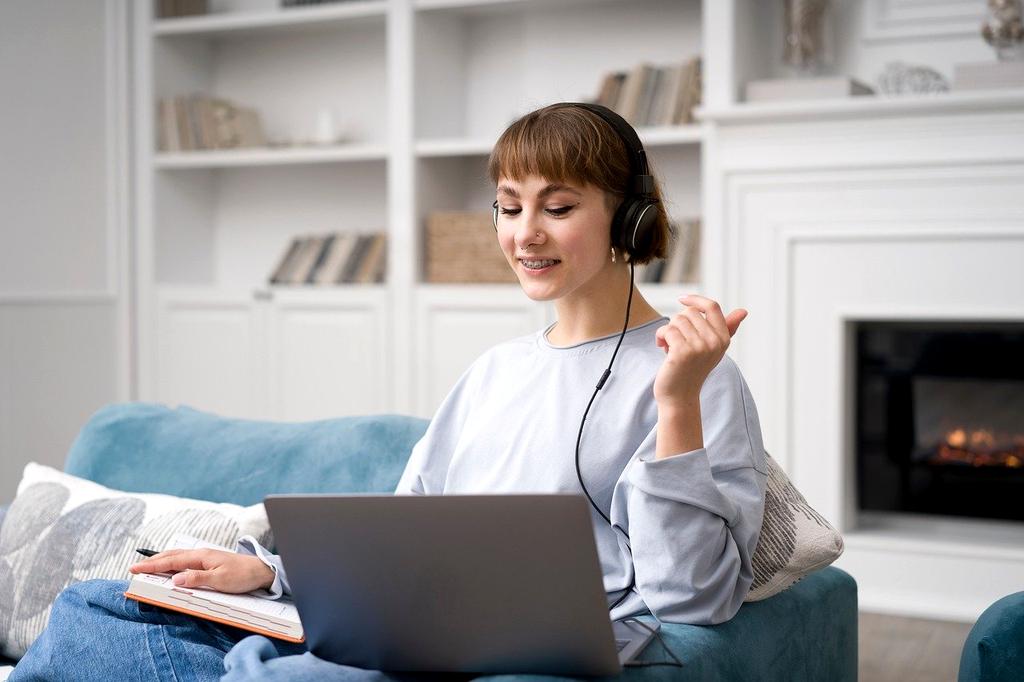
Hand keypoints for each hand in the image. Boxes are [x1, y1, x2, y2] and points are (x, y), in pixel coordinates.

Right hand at [129, 548, 275, 593]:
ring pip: (177, 557)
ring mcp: (205, 557)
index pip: (171, 561)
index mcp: (201, 557)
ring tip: (147, 566)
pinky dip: (172, 562)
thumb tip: (175, 579)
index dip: (151, 565)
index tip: (134, 568)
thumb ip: (197, 579)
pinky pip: (185, 560)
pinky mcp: (209, 562)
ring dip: (161, 560)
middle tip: (134, 568)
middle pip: (171, 556)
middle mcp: (201, 554)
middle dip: (152, 561)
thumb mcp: (220, 580)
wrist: (261, 571)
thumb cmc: (243, 575)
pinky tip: (170, 567)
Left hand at [653, 294, 747, 408]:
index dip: (696, 300)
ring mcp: (700, 348)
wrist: (679, 396)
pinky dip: (660, 337)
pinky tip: (663, 349)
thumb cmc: (693, 369)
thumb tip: (743, 311)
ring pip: (677, 320)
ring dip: (668, 332)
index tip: (681, 298)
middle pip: (689, 312)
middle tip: (677, 341)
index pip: (712, 307)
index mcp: (723, 339)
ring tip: (670, 347)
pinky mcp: (683, 352)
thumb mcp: (712, 348)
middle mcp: (715, 342)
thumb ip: (726, 329)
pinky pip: (667, 330)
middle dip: (678, 323)